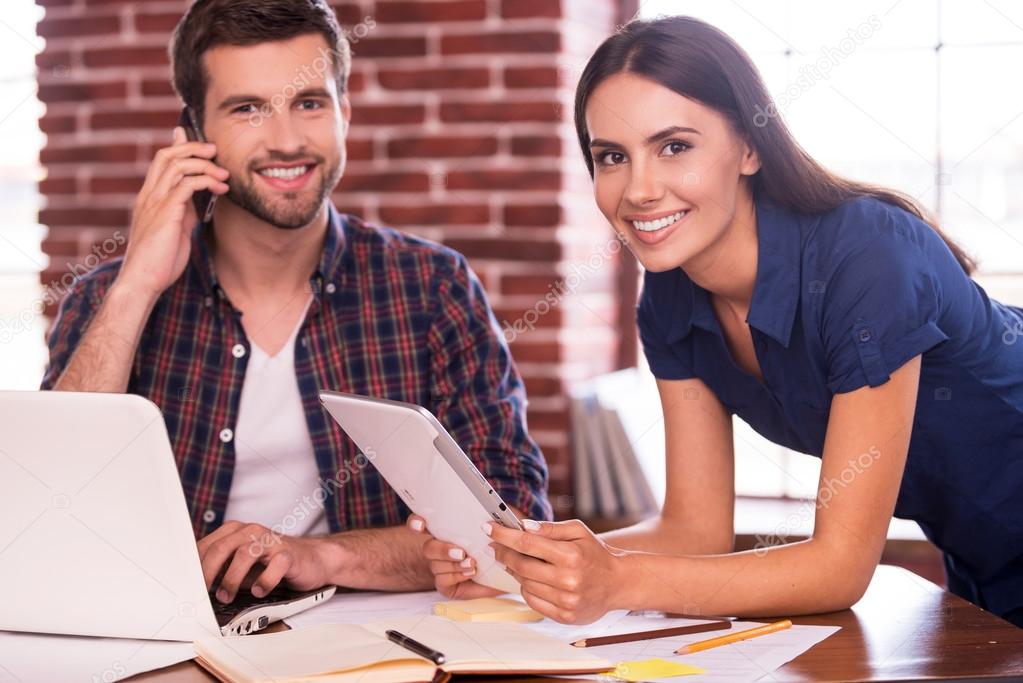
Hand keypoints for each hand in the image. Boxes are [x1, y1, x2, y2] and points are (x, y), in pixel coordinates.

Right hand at [118, 126, 229, 297]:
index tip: (204, 147)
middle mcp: (149, 195)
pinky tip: (220, 189)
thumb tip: (196, 200)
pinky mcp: (165, 213)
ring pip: (177, 166)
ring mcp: (155, 203)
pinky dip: (205, 181)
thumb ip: (183, 211)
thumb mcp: (175, 229)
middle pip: (167, 156)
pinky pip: (186, 185)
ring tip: (224, 174)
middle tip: (216, 150)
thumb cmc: (160, 260)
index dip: (181, 147)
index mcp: (149, 197)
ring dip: (205, 165)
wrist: (143, 281)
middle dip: (194, 147)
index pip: (161, 161)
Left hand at [197, 520, 334, 602]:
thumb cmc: (272, 563)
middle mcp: (252, 531)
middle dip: (208, 573)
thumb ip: (221, 570)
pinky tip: (259, 591)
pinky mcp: (289, 554)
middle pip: (222, 548)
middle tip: (202, 594)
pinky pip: (274, 566)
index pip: (207, 546)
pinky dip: (264, 582)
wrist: (312, 560)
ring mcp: (271, 541)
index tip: (187, 587)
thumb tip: (195, 586)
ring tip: (227, 596)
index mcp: (236, 531)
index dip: (194, 567)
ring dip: (232, 579)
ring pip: (245, 554)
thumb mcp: (241, 566)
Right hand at [406, 514, 502, 598]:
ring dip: (455, 564)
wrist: (506, 572)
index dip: (416, 523)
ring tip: (472, 564)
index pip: (422, 523)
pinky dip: (456, 575)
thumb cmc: (499, 547)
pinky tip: (470, 573)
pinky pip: (442, 580)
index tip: (421, 524)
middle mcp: (439, 548)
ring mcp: (440, 566)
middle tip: (461, 552)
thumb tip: (491, 512)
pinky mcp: (445, 584)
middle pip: (428, 547)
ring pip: (435, 564)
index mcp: (446, 531)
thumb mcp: (498, 529)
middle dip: (443, 549)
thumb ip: (493, 518)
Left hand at [486, 519, 624, 623]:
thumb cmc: (595, 553)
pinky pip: (533, 601)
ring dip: (514, 570)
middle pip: (521, 565)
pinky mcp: (565, 616)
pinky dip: (526, 588)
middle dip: (503, 553)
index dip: (504, 535)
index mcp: (570, 555)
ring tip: (514, 561)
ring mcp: (566, 600)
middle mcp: (568, 579)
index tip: (488, 527)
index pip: (527, 543)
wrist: (618, 582)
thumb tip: (523, 526)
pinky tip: (530, 578)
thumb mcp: (578, 531)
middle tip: (494, 546)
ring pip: (525, 583)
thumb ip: (550, 528)